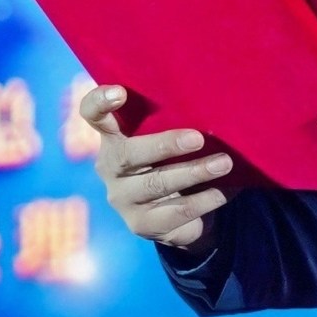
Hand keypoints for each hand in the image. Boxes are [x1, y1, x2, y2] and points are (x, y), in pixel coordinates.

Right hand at [81, 84, 235, 250]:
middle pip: (128, 154)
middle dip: (166, 145)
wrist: (177, 216)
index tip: (120, 92)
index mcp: (113, 137)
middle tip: (198, 138)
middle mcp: (110, 167)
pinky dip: (204, 199)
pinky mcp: (140, 224)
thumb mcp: (168, 140)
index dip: (100, 102)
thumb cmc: (173, 162)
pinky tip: (222, 191)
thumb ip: (174, 122)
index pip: (93, 114)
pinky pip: (175, 211)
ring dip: (194, 172)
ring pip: (157, 184)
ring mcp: (122, 199)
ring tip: (224, 164)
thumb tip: (216, 107)